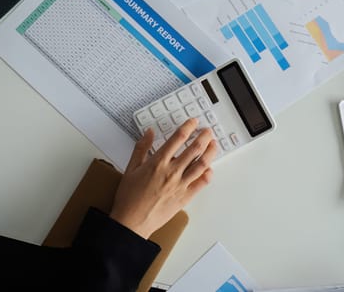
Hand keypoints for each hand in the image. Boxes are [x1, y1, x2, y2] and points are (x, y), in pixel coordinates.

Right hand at [110, 118, 216, 238]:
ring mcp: (181, 185)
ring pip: (202, 164)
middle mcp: (172, 171)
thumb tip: (149, 132)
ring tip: (213, 145)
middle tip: (207, 131)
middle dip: (204, 137)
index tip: (193, 122)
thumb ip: (141, 148)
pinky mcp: (185, 197)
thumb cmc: (129, 197)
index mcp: (158, 162)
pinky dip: (208, 174)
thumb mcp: (131, 168)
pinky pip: (201, 183)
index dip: (188, 127)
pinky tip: (209, 169)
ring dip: (210, 152)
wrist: (132, 221)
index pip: (178, 138)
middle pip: (194, 149)